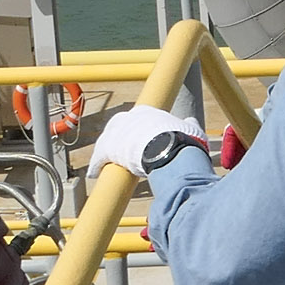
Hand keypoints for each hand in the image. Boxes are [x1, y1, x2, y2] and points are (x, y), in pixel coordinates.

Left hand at [91, 104, 207, 179]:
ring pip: (106, 142)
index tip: (136, 138)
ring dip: (106, 152)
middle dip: (117, 138)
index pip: (136, 119)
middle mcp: (129, 117)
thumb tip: (191, 121)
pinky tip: (94, 173)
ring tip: (105, 163)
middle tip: (119, 150)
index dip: (135, 130)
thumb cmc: (181, 141)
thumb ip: (188, 125)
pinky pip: (99, 156)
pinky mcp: (108, 148)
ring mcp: (117, 132)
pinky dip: (96, 165)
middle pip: (118, 127)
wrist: (169, 150)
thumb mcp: (189, 129)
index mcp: (147, 111)